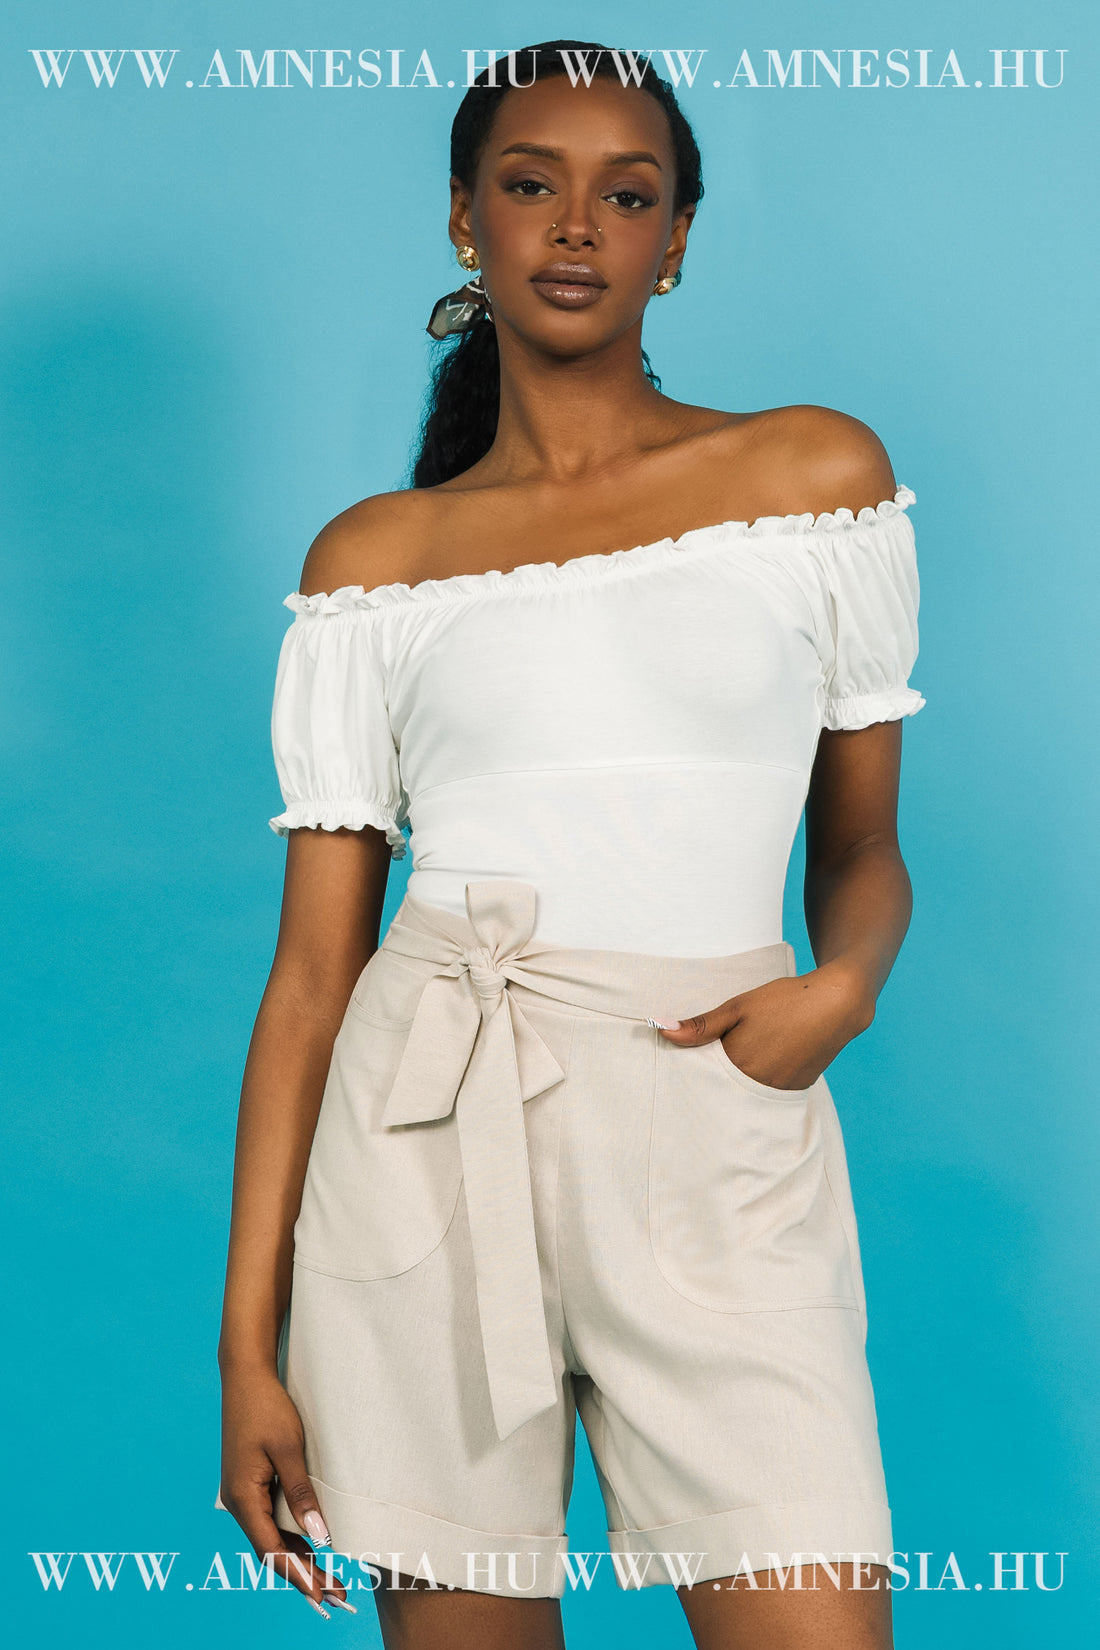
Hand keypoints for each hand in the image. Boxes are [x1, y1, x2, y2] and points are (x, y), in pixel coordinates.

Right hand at [217, 1363, 355, 1617]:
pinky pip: (272, 1518)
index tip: (322, 1598)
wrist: (245, 1375)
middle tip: (336, 1597)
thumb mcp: (288, 1449)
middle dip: (304, 1574)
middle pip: (272, 1549)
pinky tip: (313, 1545)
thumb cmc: (266, 1407)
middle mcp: (239, 1501)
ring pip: (272, 1536)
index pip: (272, 1551)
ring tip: (331, 1579)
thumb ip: (300, 1493)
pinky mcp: (252, 1482)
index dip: (298, 1576)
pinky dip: (292, 1536)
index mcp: (243, 1498)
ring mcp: (244, 1492)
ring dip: (300, 1557)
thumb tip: (318, 1535)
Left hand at [654, 959, 874, 1091]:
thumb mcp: (738, 1007)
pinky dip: (757, 1082)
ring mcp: (781, 1090)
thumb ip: (701, 1025)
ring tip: (733, 1064)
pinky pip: (767, 1092)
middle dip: (712, 1083)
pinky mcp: (797, 1088)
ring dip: (736, 1083)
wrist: (838, 1004)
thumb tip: (662, 1030)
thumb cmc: (785, 1001)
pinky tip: (757, 1064)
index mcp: (740, 1068)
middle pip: (724, 1092)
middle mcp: (760, 1086)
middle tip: (702, 1069)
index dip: (690, 1075)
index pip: (703, 1082)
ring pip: (746, 1093)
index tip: (679, 1069)